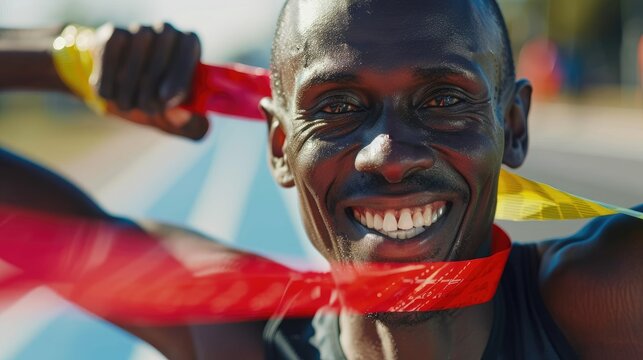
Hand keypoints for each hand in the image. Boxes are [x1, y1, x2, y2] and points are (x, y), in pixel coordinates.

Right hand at [92, 23, 208, 139]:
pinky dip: (108, 82)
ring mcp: (140, 30)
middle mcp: (167, 30)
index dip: (177, 76)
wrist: (128, 79)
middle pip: (158, 60)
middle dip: (151, 93)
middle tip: (149, 110)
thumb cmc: (162, 96)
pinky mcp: (114, 33)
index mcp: (190, 44)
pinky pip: (109, 59)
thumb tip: (179, 115)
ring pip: (133, 61)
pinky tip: (112, 94)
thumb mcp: (179, 111)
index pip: (187, 50)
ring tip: (129, 105)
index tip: (166, 99)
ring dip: (128, 91)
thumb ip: (186, 120)